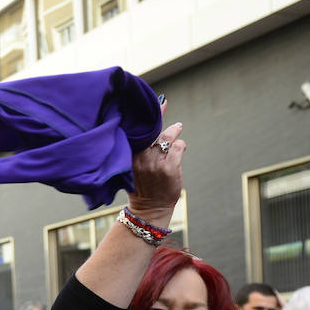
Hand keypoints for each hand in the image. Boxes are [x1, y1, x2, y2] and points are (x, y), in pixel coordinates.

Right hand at [127, 102, 185, 227]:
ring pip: (168, 137)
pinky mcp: (169, 168)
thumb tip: (149, 129)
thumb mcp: (133, 166)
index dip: (148, 114)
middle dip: (160, 117)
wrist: (148, 209)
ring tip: (176, 130)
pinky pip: (179, 146)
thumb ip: (138, 149)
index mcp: (129, 156)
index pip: (138, 130)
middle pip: (154, 130)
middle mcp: (140, 157)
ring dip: (173, 134)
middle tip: (164, 104)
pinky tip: (179, 149)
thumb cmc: (141, 186)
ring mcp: (155, 162)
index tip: (159, 100)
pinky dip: (181, 146)